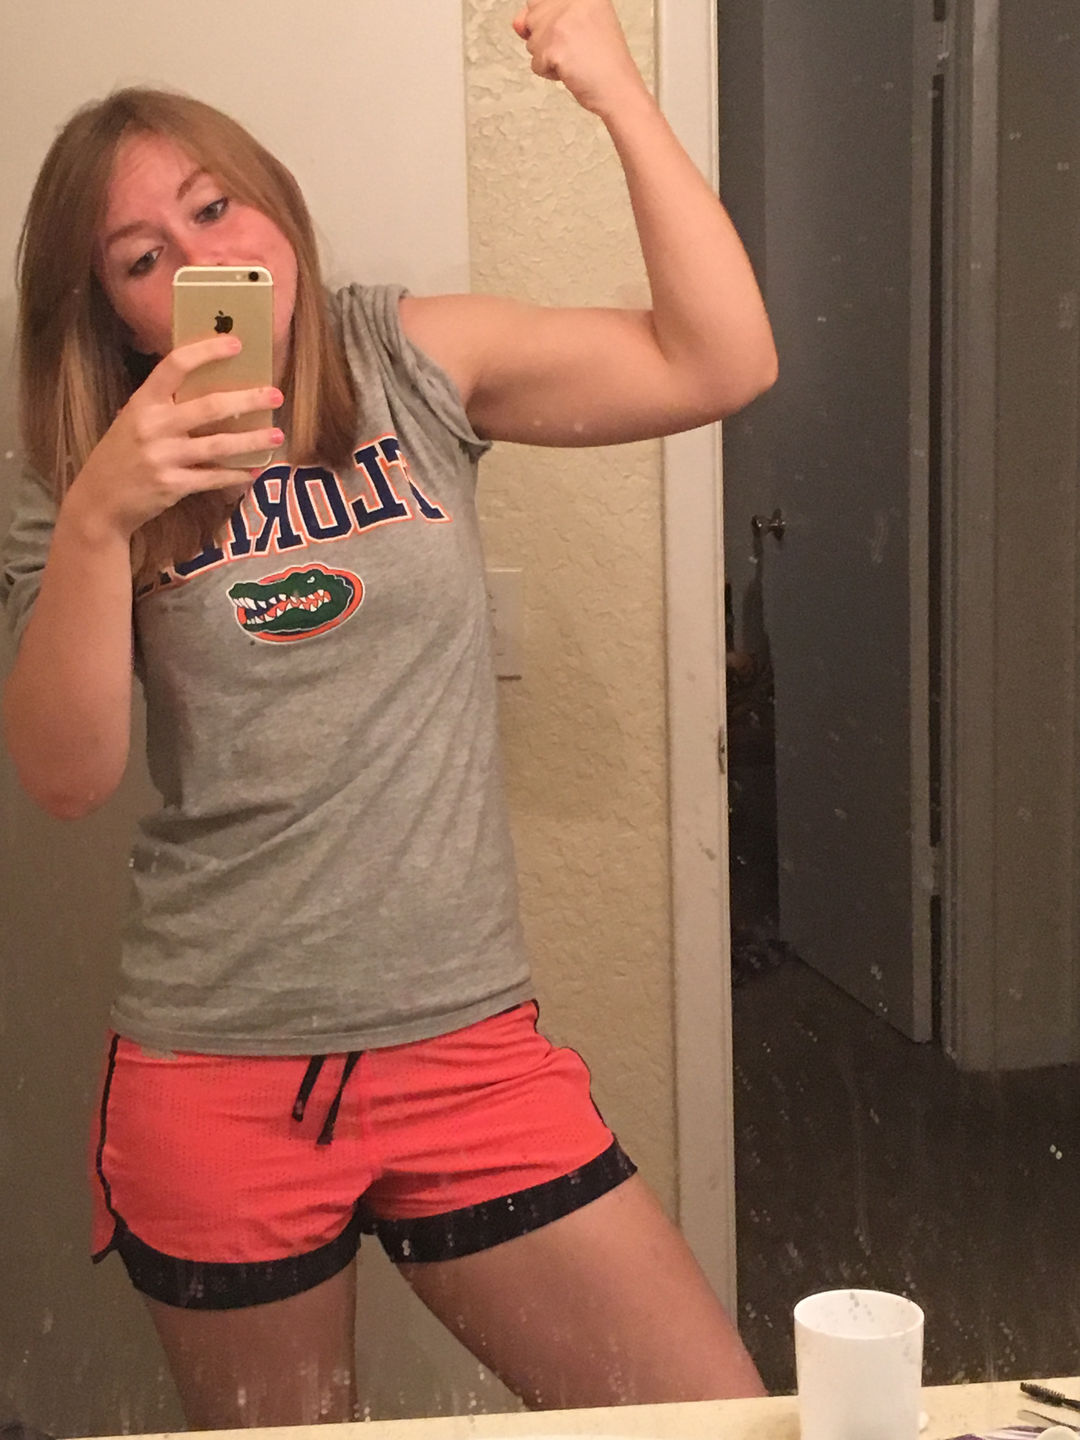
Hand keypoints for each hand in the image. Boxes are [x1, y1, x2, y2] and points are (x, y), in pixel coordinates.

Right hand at [66, 335, 283, 540]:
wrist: (100, 501)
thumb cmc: (122, 455)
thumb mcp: (133, 420)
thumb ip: (165, 405)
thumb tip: (212, 387)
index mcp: (143, 402)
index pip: (175, 365)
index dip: (207, 352)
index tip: (236, 344)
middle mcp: (153, 426)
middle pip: (210, 406)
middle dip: (248, 400)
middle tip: (275, 395)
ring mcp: (163, 457)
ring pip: (219, 445)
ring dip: (252, 440)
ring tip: (277, 435)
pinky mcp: (173, 485)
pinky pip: (213, 477)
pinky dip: (236, 475)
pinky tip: (254, 470)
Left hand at [511, 0, 646, 117]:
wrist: (618, 88)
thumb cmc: (604, 61)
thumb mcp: (577, 26)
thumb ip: (543, 17)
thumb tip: (517, 23)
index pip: (541, 0)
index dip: (548, 20)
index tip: (565, 34)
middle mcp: (572, 0)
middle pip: (534, 19)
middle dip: (547, 39)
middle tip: (573, 48)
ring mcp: (561, 22)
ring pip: (532, 42)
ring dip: (548, 57)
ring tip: (573, 59)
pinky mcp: (554, 46)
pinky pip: (535, 63)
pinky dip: (549, 73)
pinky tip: (570, 70)